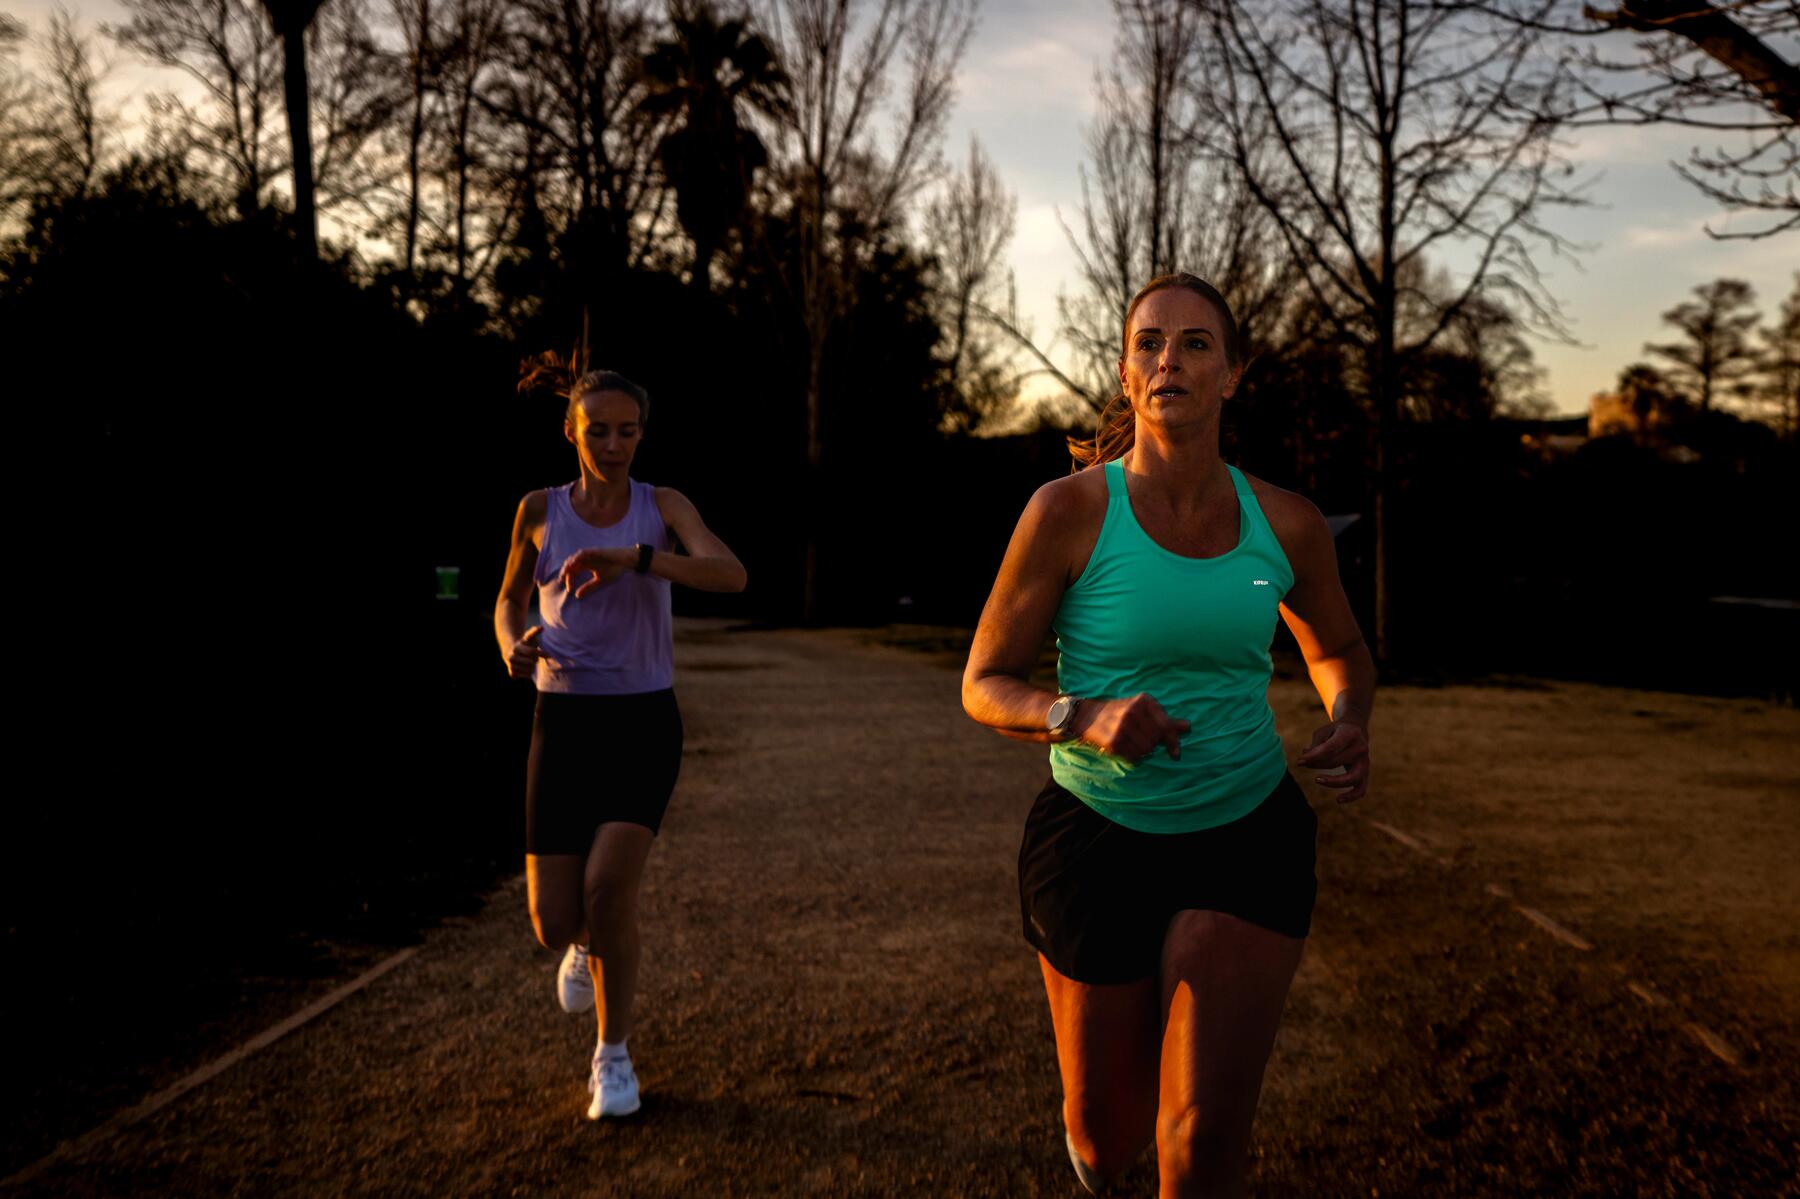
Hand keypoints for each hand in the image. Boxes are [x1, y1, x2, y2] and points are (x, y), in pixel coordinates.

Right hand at [506, 625, 556, 678]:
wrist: (510, 651)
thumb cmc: (524, 643)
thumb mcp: (528, 636)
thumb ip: (534, 631)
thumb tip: (542, 627)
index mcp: (516, 648)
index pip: (531, 652)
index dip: (541, 653)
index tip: (549, 655)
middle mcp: (511, 657)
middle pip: (531, 663)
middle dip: (535, 660)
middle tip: (534, 658)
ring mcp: (510, 666)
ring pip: (529, 670)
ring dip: (533, 667)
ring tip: (530, 662)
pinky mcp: (511, 673)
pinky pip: (526, 675)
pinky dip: (529, 672)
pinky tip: (526, 667)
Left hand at [559, 547, 633, 597]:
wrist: (625, 561)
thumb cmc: (614, 569)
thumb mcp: (599, 581)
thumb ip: (588, 587)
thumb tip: (576, 595)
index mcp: (586, 565)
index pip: (573, 572)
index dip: (569, 580)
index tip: (569, 589)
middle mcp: (585, 559)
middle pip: (571, 565)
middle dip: (565, 572)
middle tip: (562, 580)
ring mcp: (589, 554)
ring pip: (574, 558)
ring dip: (568, 564)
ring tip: (565, 572)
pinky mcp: (594, 551)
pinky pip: (583, 553)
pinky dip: (577, 557)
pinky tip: (573, 563)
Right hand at [1072, 693, 1189, 761]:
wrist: (1088, 716)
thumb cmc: (1121, 714)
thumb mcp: (1143, 711)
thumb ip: (1166, 721)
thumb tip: (1188, 727)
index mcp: (1144, 701)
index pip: (1166, 726)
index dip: (1173, 742)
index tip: (1176, 754)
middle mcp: (1133, 711)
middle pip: (1156, 740)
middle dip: (1151, 744)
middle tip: (1139, 739)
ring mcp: (1122, 725)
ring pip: (1146, 750)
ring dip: (1141, 751)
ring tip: (1131, 743)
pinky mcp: (1113, 740)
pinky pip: (1133, 756)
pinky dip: (1132, 756)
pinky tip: (1124, 748)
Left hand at [1298, 720, 1369, 802]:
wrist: (1356, 730)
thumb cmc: (1335, 731)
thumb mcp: (1324, 731)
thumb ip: (1315, 746)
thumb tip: (1304, 761)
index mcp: (1350, 734)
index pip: (1331, 747)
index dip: (1314, 756)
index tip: (1300, 761)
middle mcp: (1360, 748)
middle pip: (1337, 761)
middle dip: (1317, 764)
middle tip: (1303, 763)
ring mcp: (1365, 762)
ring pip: (1352, 778)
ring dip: (1334, 782)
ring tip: (1317, 780)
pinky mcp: (1365, 774)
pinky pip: (1361, 789)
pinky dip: (1351, 796)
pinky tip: (1338, 800)